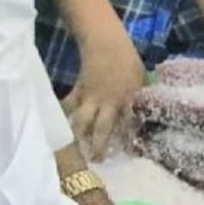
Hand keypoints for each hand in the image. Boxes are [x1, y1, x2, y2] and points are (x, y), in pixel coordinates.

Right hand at [63, 38, 146, 159]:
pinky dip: (65, 115)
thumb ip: (138, 100)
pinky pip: (69, 106)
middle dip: (99, 147)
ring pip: (81, 122)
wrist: (107, 44)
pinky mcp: (78, 91)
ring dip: (79, 137)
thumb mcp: (140, 81)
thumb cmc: (128, 61)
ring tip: (77, 149)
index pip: (128, 125)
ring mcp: (91, 98)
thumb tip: (141, 116)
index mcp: (127, 100)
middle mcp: (109, 102)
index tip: (128, 156)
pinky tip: (62, 127)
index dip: (127, 142)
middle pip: (102, 129)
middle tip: (97, 160)